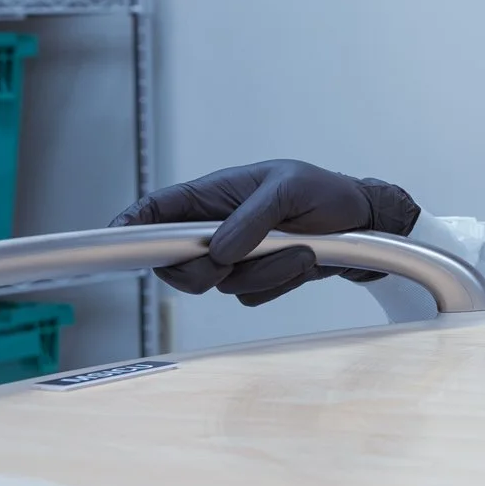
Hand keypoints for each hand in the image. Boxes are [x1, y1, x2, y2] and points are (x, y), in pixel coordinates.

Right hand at [109, 160, 418, 306]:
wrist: (364, 225)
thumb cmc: (326, 193)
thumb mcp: (290, 189)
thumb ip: (251, 218)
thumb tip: (218, 249)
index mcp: (213, 195)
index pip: (155, 211)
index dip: (130, 227)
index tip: (120, 242)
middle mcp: (216, 227)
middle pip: (175, 264)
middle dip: (203, 268)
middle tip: (237, 258)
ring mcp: (235, 256)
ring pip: (218, 284)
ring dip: (262, 271)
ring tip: (297, 247)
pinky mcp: (257, 278)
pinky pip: (249, 296)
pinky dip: (278, 282)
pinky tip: (302, 260)